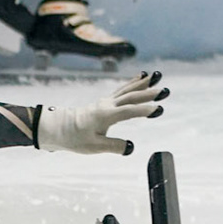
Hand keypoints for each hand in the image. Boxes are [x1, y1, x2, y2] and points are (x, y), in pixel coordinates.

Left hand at [38, 71, 167, 154]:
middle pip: (131, 97)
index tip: (159, 109)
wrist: (58, 127)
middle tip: (165, 90)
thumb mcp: (93, 147)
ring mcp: (106, 102)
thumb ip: (113, 146)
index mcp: (105, 116)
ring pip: (128, 90)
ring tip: (157, 76)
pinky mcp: (106, 102)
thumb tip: (131, 147)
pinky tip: (142, 77)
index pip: (128, 112)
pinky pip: (123, 89)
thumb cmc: (74, 138)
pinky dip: (134, 83)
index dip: (144, 110)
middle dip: (149, 94)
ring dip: (144, 84)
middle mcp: (107, 105)